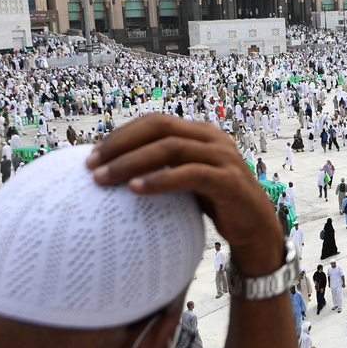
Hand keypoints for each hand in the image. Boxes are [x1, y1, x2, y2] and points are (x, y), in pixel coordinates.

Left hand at [87, 115, 284, 276]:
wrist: (255, 226)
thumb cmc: (215, 202)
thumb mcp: (187, 178)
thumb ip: (164, 167)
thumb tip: (114, 171)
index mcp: (200, 132)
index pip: (154, 121)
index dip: (122, 134)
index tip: (92, 155)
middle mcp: (212, 138)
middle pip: (159, 127)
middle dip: (120, 144)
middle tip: (91, 166)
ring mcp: (222, 157)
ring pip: (170, 147)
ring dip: (132, 162)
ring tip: (104, 179)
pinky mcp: (228, 180)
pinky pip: (188, 174)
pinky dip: (159, 180)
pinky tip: (135, 190)